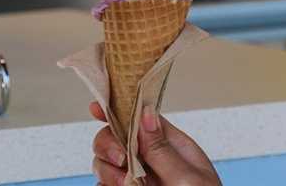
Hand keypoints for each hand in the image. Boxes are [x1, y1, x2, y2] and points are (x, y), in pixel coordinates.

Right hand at [89, 102, 220, 185]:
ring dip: (108, 170)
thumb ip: (163, 149)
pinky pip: (104, 185)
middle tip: (120, 160)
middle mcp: (152, 161)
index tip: (97, 108)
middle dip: (110, 144)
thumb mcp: (188, 179)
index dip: (119, 108)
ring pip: (106, 163)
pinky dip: (105, 185)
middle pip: (117, 137)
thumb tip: (146, 114)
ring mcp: (138, 180)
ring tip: (126, 184)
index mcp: (173, 147)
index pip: (142, 118)